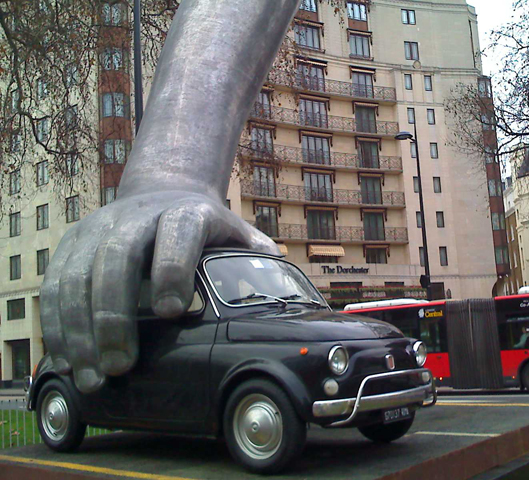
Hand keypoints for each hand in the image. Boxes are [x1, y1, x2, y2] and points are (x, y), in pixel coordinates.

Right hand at [40, 191, 277, 392]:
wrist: (161, 191)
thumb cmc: (203, 225)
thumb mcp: (235, 232)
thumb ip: (256, 257)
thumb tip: (285, 289)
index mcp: (185, 213)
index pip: (177, 235)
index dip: (172, 269)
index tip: (174, 312)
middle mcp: (136, 217)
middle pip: (116, 258)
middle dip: (115, 314)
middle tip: (122, 364)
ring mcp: (98, 228)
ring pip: (76, 275)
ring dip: (80, 330)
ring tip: (94, 377)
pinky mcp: (73, 243)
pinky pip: (54, 285)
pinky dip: (57, 325)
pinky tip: (69, 359)